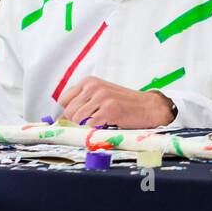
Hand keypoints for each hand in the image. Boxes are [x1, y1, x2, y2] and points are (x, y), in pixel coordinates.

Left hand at [59, 76, 176, 128]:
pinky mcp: (109, 109)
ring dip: (87, 126)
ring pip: (77, 119)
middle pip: (69, 111)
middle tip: (93, 121)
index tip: (79, 117)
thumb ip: (83, 102)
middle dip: (77, 121)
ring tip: (101, 122)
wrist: (149, 107)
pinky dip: (96, 129)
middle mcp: (94, 87)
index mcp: (89, 81)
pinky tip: (107, 124)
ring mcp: (101, 97)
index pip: (63, 100)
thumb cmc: (125, 103)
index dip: (69, 111)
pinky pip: (90, 125)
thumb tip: (62, 118)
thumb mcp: (101, 95)